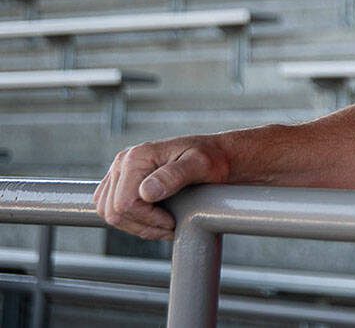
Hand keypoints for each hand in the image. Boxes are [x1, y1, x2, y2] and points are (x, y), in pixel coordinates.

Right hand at [93, 136, 229, 239]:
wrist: (217, 156)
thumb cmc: (212, 159)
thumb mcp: (201, 165)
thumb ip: (174, 176)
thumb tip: (146, 192)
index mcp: (137, 156)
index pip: (125, 204)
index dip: (148, 220)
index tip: (173, 222)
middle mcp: (122, 162)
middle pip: (113, 212)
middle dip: (143, 226)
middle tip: (170, 227)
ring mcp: (119, 172)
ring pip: (109, 214)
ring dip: (136, 226)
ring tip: (164, 225)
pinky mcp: (120, 183)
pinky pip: (112, 210)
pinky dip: (131, 221)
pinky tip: (155, 219)